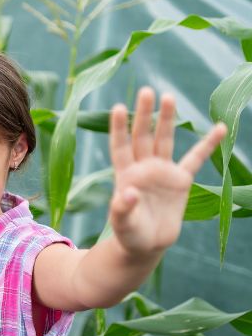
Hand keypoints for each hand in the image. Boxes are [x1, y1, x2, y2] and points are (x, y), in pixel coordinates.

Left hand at [108, 88, 227, 257]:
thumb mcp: (121, 223)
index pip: (120, 146)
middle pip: (142, 136)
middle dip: (144, 114)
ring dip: (166, 120)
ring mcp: (162, 172)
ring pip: (164, 140)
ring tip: (169, 96)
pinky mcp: (181, 181)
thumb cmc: (128, 233)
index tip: (116, 108)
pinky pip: (196, 159)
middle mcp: (142, 167)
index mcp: (124, 174)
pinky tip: (218, 127)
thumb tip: (127, 191)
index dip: (118, 128)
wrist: (146, 244)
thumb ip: (121, 208)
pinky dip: (207, 144)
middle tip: (147, 90)